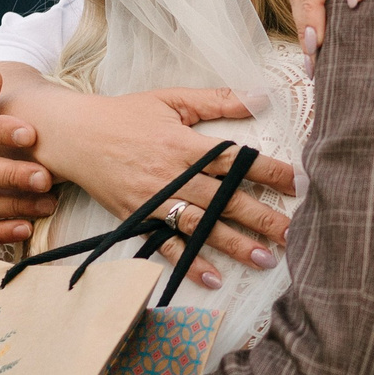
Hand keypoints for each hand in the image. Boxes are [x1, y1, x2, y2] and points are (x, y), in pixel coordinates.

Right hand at [19, 83, 300, 281]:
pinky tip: (214, 277)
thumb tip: (262, 97)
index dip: (270, 172)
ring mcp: (154, 201)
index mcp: (184, 144)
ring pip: (201, 225)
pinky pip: (167, 245)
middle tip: (295, 234)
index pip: (236, 161)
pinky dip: (189, 262)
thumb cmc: (125, 114)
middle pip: (224, 199)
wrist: (73, 136)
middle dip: (262, 217)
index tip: (301, 183)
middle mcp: (171, 175)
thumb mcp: (171, 99)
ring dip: (234, 244)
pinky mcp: (138, 218)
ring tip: (265, 258)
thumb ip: (217, 100)